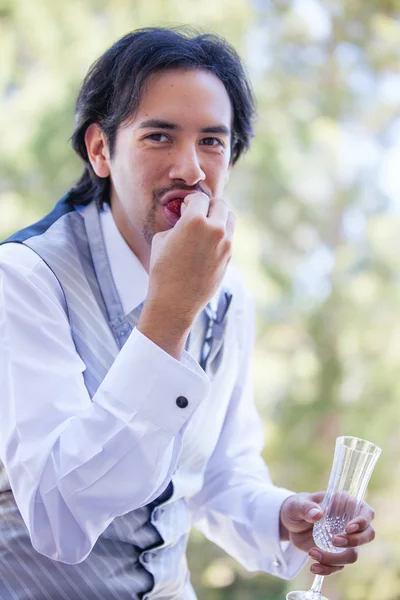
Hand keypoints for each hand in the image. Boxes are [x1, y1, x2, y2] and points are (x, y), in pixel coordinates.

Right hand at [138, 193, 234, 357]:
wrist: (175, 302)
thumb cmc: (162, 270)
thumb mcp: (161, 239)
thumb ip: (178, 223)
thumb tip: (186, 216)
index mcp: (194, 220)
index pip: (200, 197)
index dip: (190, 201)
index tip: (184, 209)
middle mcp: (214, 229)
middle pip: (220, 204)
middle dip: (208, 206)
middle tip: (198, 214)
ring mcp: (225, 244)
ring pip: (229, 219)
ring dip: (219, 218)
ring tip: (206, 227)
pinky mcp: (229, 257)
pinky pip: (229, 237)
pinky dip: (221, 235)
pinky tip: (207, 244)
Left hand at [280, 492, 375, 575]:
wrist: (289, 524)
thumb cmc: (296, 507)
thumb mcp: (297, 505)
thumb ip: (306, 508)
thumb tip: (318, 514)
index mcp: (344, 504)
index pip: (366, 512)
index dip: (363, 521)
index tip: (348, 528)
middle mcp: (348, 523)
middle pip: (368, 535)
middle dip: (354, 542)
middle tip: (334, 541)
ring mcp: (344, 540)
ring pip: (353, 554)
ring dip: (335, 559)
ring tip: (312, 553)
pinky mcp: (335, 554)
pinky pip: (339, 566)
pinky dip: (327, 569)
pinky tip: (313, 567)